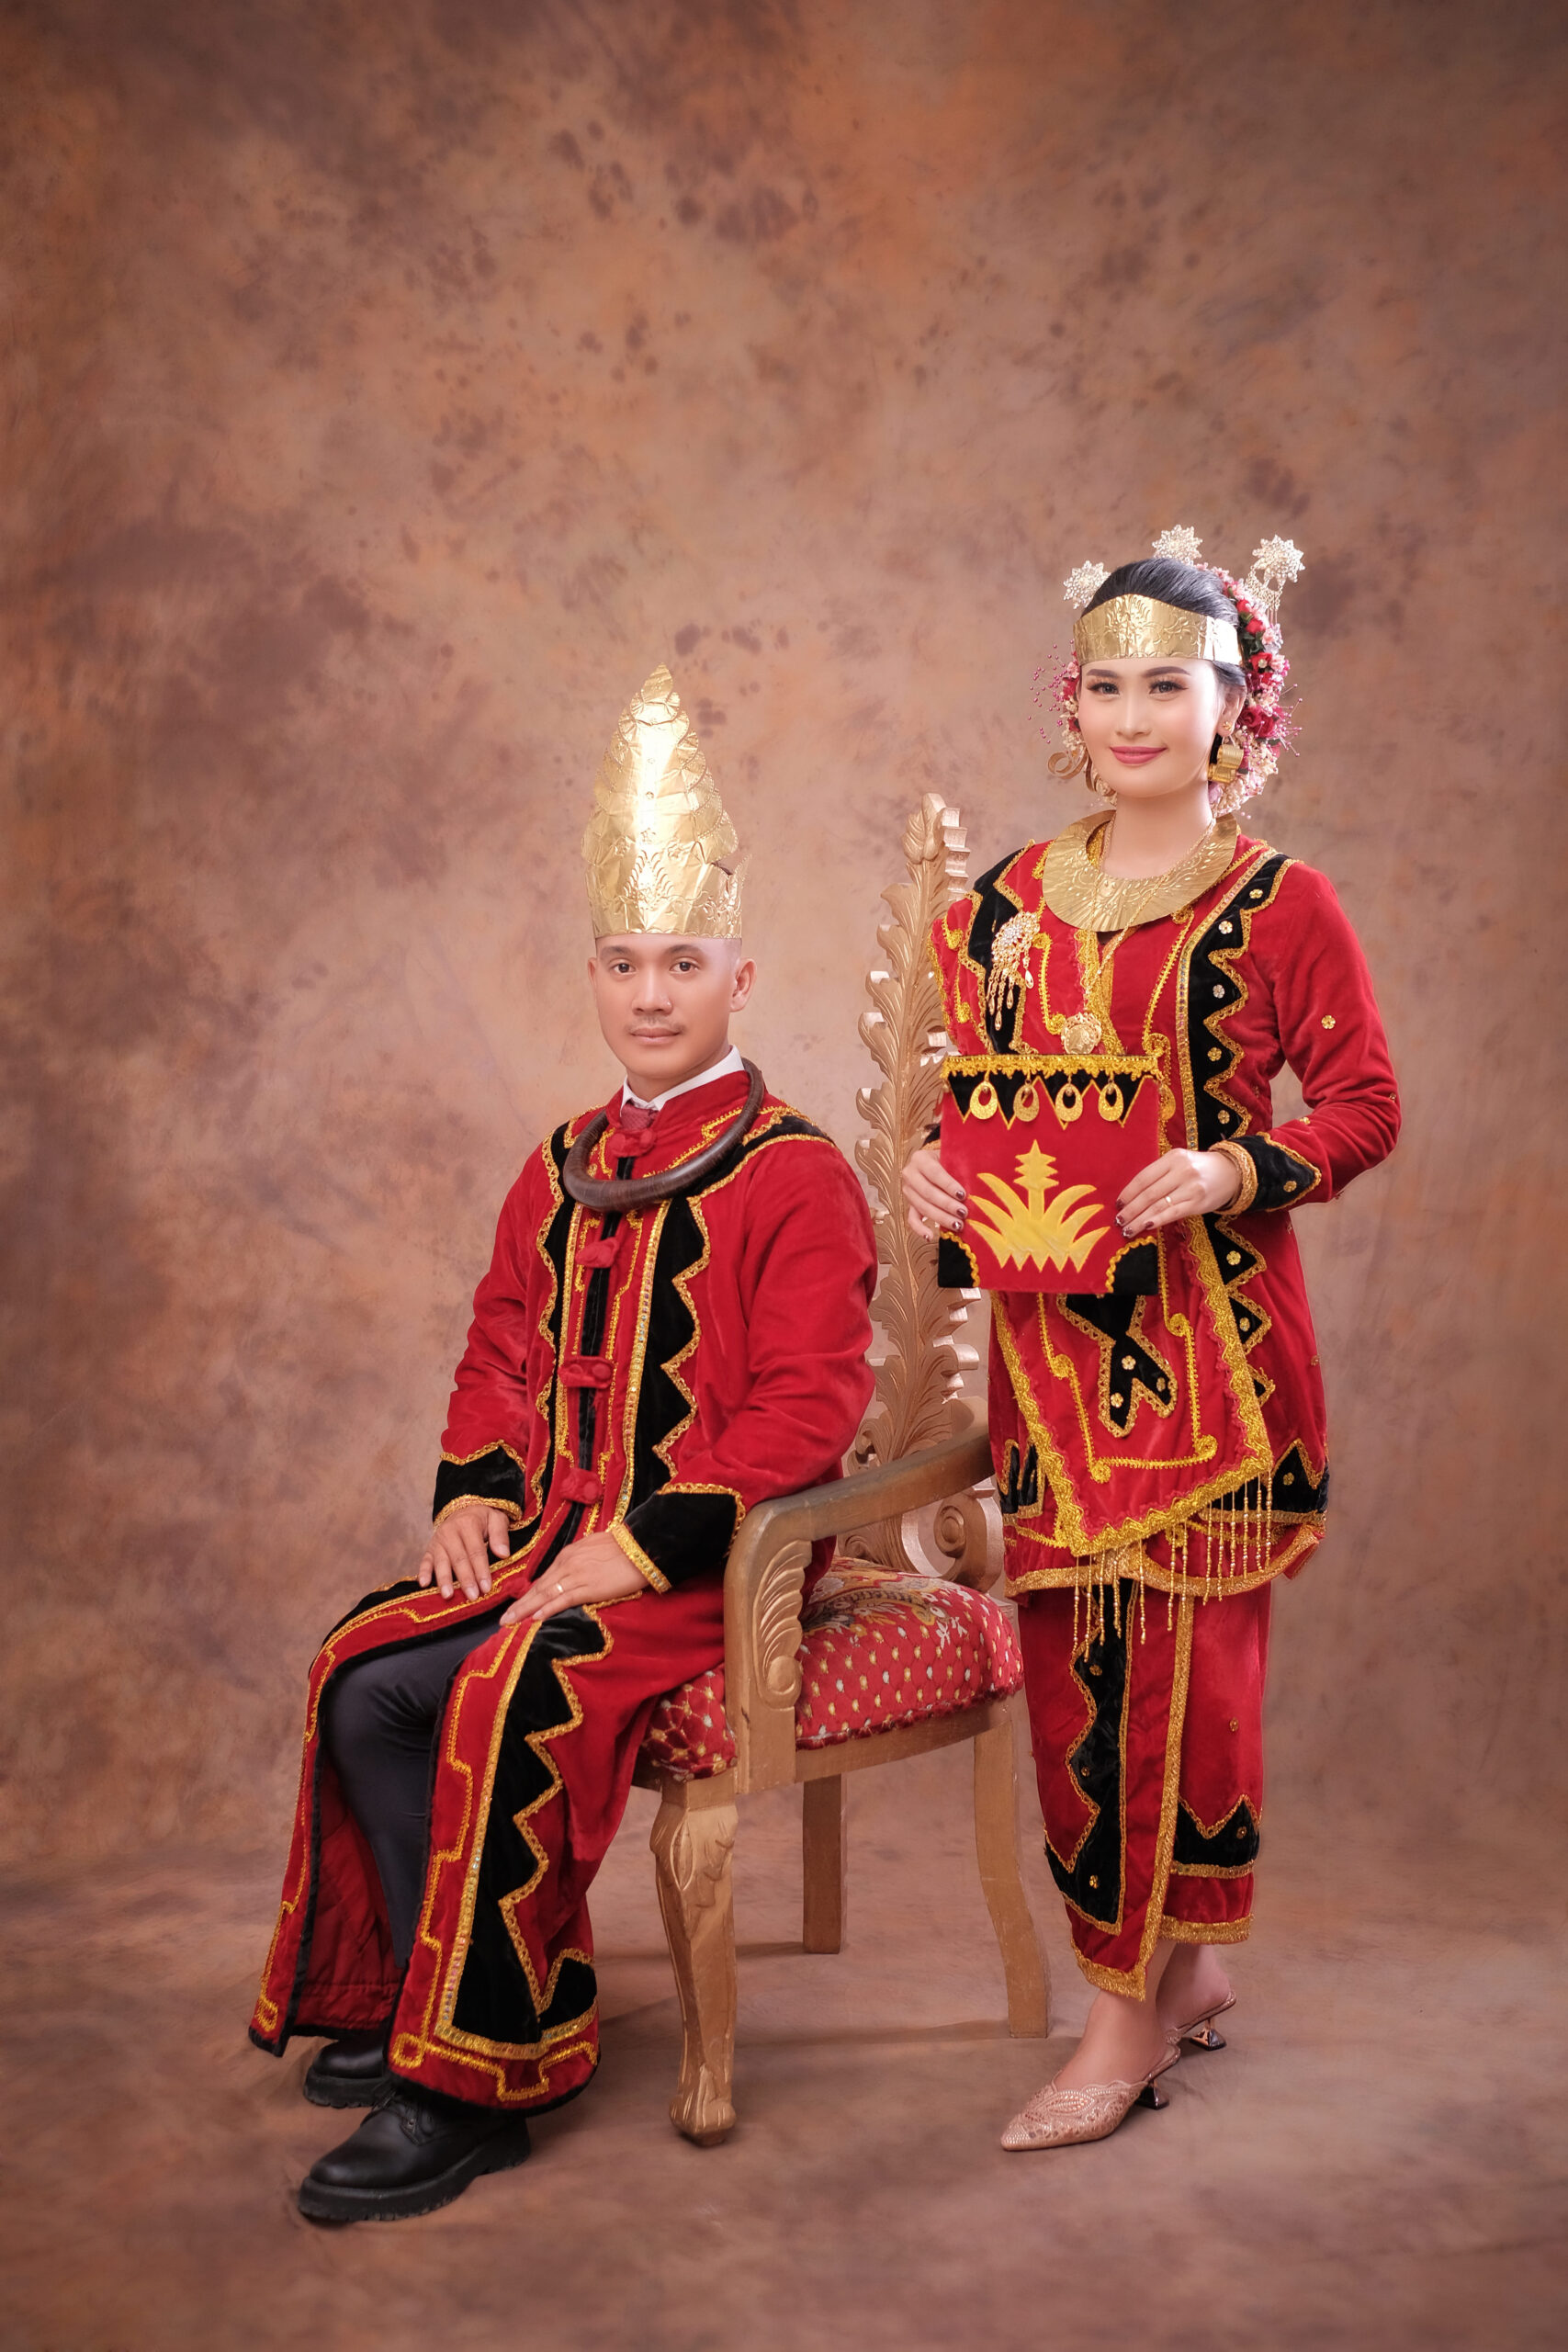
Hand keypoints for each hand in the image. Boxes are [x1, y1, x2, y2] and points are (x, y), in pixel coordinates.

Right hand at [417, 1505, 512, 1601]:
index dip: (481, 1570)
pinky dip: (423, 1572)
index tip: (486, 1587)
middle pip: (459, 1559)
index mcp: (468, 1524)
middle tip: (473, 1596)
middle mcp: (450, 1532)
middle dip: (466, 1579)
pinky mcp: (430, 1548)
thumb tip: (503, 1554)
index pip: (476, 1551)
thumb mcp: (496, 1518)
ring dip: (444, 1579)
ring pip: (441, 1562)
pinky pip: (425, 1560)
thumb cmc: (483, 1519)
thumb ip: (500, 1535)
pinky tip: (424, 1584)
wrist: (463, 1510)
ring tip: (448, 1595)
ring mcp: (438, 1541)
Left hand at [498, 1532, 648, 1626]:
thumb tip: (573, 1572)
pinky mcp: (589, 1587)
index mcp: (568, 1555)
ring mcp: (577, 1576)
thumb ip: (579, 1560)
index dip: (528, 1595)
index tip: (516, 1606)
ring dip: (525, 1611)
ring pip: (545, 1595)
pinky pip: (563, 1599)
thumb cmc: (622, 1548)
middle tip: (503, 1620)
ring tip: (510, 1623)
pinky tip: (535, 1618)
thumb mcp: (593, 1549)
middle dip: (519, 1605)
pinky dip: (548, 1608)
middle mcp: (567, 1564)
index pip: (543, 1579)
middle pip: (538, 1588)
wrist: (642, 1546)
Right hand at [903, 1145, 966, 1239]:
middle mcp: (910, 1174)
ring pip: (923, 1207)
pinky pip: (912, 1219)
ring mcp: (908, 1191)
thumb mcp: (952, 1157)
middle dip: (947, 1205)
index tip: (963, 1195)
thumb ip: (960, 1166)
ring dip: (941, 1218)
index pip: (935, 1173)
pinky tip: (931, 1236)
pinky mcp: (910, 1205)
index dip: (949, 1185)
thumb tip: (978, 1180)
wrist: (934, 1162)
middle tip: (963, 1213)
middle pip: (928, 1192)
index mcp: (920, 1159)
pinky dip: (920, 1229)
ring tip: (957, 1225)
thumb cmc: (948, 1159)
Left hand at [1117, 1148, 1240, 1237]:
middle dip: (1130, 1209)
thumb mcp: (1179, 1162)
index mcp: (1173, 1158)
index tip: (1117, 1204)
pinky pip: (1173, 1213)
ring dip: (1139, 1219)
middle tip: (1118, 1220)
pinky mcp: (1198, 1202)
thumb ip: (1160, 1175)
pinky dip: (1157, 1220)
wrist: (1232, 1172)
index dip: (1128, 1192)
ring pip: (1158, 1205)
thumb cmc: (1199, 1169)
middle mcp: (1181, 1171)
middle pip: (1149, 1193)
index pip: (1144, 1177)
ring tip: (1127, 1229)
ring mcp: (1190, 1187)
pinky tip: (1145, 1226)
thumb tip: (1132, 1197)